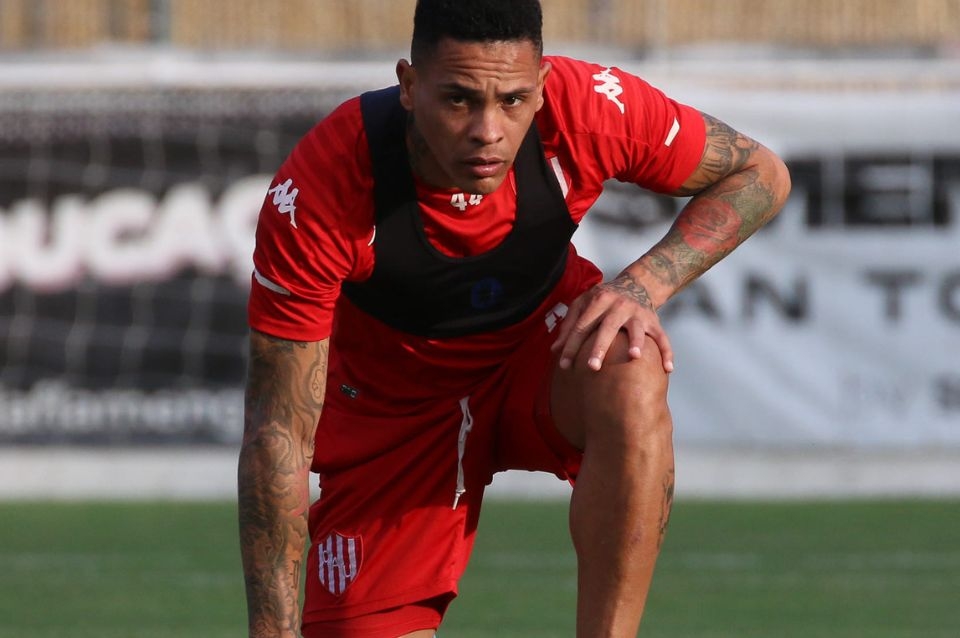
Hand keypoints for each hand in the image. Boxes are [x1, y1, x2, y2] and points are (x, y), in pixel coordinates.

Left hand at [550, 273, 673, 372]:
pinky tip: (668, 370)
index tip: (564, 365)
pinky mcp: (653, 321)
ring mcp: (638, 313)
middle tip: (592, 367)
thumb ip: (569, 326)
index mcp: (599, 300)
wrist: (636, 284)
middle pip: (608, 327)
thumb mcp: (583, 304)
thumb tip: (555, 350)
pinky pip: (662, 337)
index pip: (582, 325)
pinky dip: (667, 353)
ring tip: (634, 356)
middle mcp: (619, 305)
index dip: (572, 345)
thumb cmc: (603, 299)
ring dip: (636, 341)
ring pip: (638, 328)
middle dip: (600, 347)